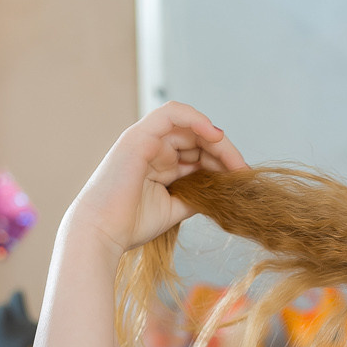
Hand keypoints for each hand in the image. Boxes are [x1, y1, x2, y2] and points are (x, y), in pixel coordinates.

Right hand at [64, 102, 246, 253]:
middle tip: (243, 171)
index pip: (198, 152)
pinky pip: (171, 114)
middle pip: (197, 137)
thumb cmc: (132, 224)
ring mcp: (145, 140)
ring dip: (217, 140)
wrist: (103, 232)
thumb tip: (222, 189)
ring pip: (189, 126)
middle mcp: (153, 148)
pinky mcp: (138, 136)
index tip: (242, 178)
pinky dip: (195, 119)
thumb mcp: (175, 207)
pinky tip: (215, 135)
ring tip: (234, 162)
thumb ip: (196, 194)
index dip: (222, 161)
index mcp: (160, 163)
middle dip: (225, 152)